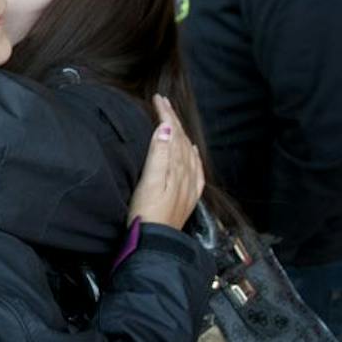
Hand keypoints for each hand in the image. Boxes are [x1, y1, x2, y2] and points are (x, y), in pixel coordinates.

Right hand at [128, 94, 204, 229]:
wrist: (155, 243)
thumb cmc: (147, 214)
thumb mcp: (149, 182)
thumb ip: (159, 154)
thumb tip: (166, 127)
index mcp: (177, 167)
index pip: (173, 133)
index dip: (165, 115)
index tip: (157, 98)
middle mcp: (187, 174)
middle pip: (181, 140)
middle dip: (172, 119)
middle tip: (162, 102)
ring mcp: (188, 186)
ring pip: (187, 152)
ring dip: (181, 134)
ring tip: (173, 120)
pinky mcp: (187, 197)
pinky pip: (195, 169)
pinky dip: (192, 156)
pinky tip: (190, 151)